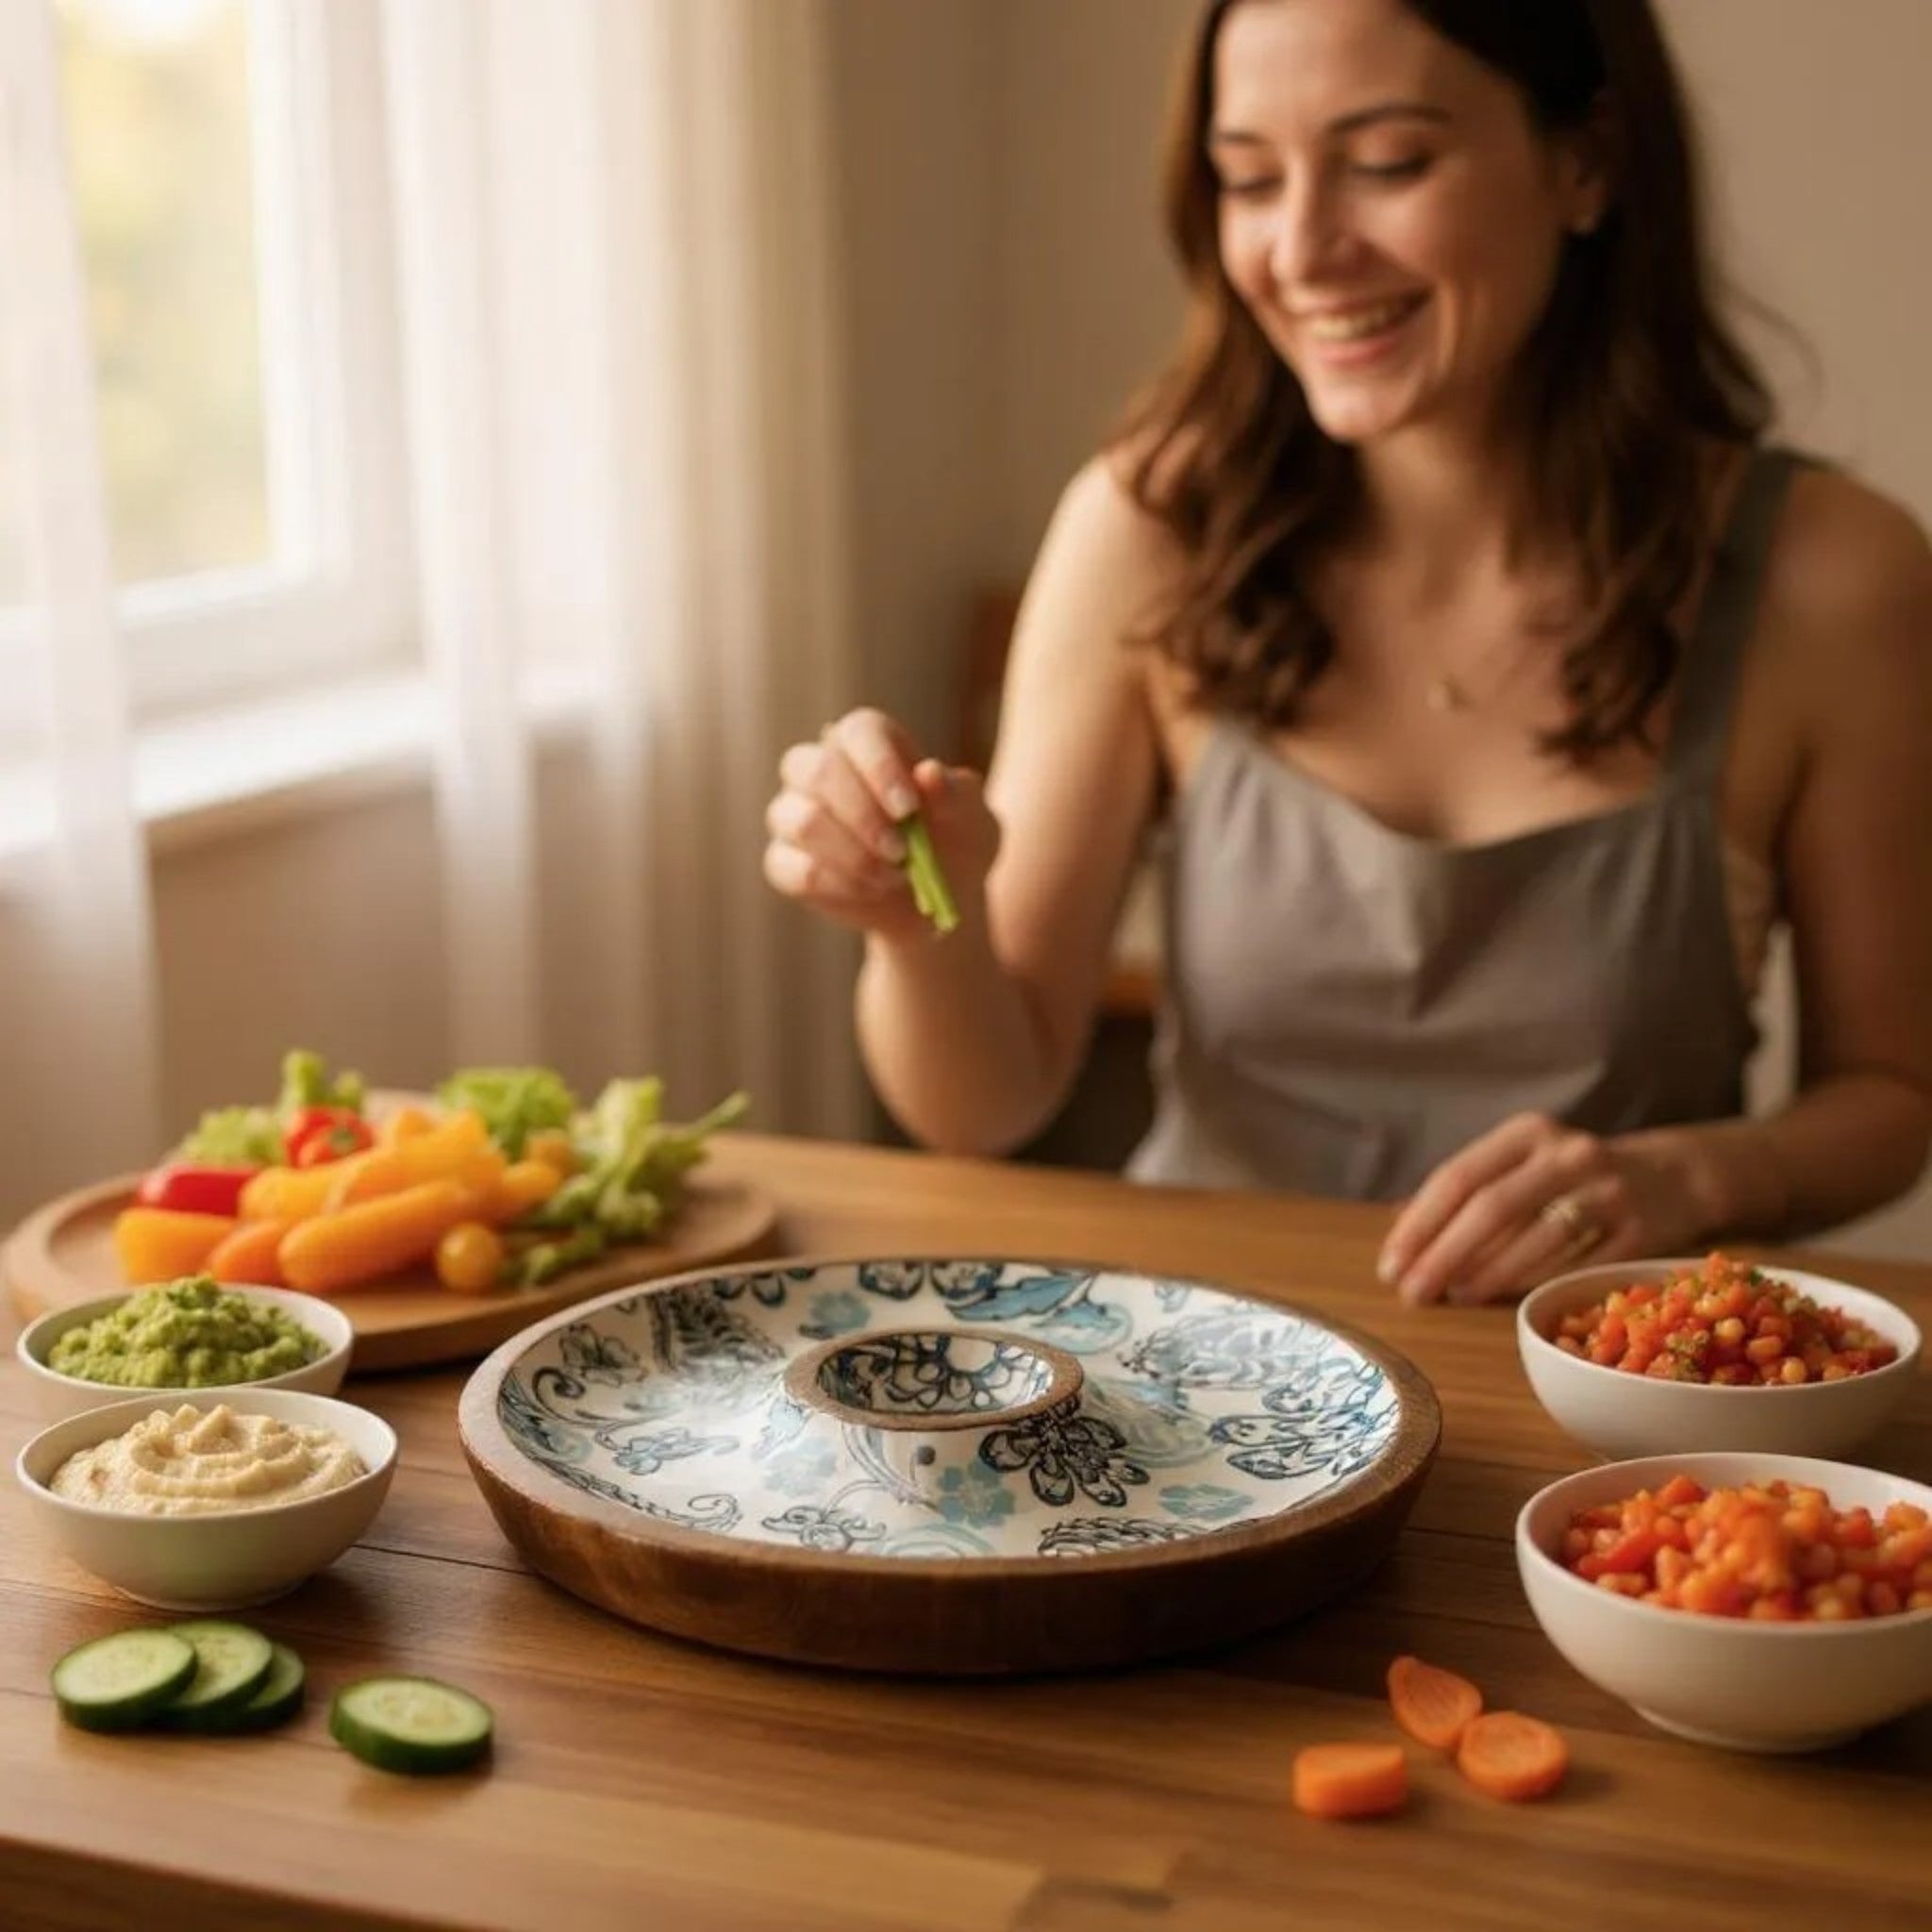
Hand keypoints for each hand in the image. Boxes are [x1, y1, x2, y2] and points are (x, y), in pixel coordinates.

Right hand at [762, 708, 999, 938]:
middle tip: (902, 852)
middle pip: (815, 769)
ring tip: (894, 876)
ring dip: (852, 854)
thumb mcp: (971, 819)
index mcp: (869, 742)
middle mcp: (821, 769)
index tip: (910, 810)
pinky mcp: (785, 861)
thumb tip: (929, 772)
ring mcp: (795, 814)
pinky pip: (793, 868)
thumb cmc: (955, 842)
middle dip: (861, 815)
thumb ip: (955, 794)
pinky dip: (838, 885)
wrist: (939, 898)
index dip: (880, 767)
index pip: (858, 732)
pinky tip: (871, 891)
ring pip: (799, 820)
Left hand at [1377, 1112, 1708, 1306]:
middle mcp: (1566, 1152)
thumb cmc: (1574, 1176)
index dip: (1419, 1224)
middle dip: (1443, 1254)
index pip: (1458, 1177)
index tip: (1390, 1265)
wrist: (1676, 1175)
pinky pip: (1579, 1261)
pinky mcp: (1641, 1227)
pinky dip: (1537, 1280)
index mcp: (1527, 1133)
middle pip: (1491, 1205)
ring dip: (1488, 1271)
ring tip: (1453, 1296)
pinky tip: (1505, 1299)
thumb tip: (1396, 1219)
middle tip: (1412, 1293)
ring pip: (1537, 1233)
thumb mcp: (1521, 1164)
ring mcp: (1609, 1188)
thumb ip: (1465, 1188)